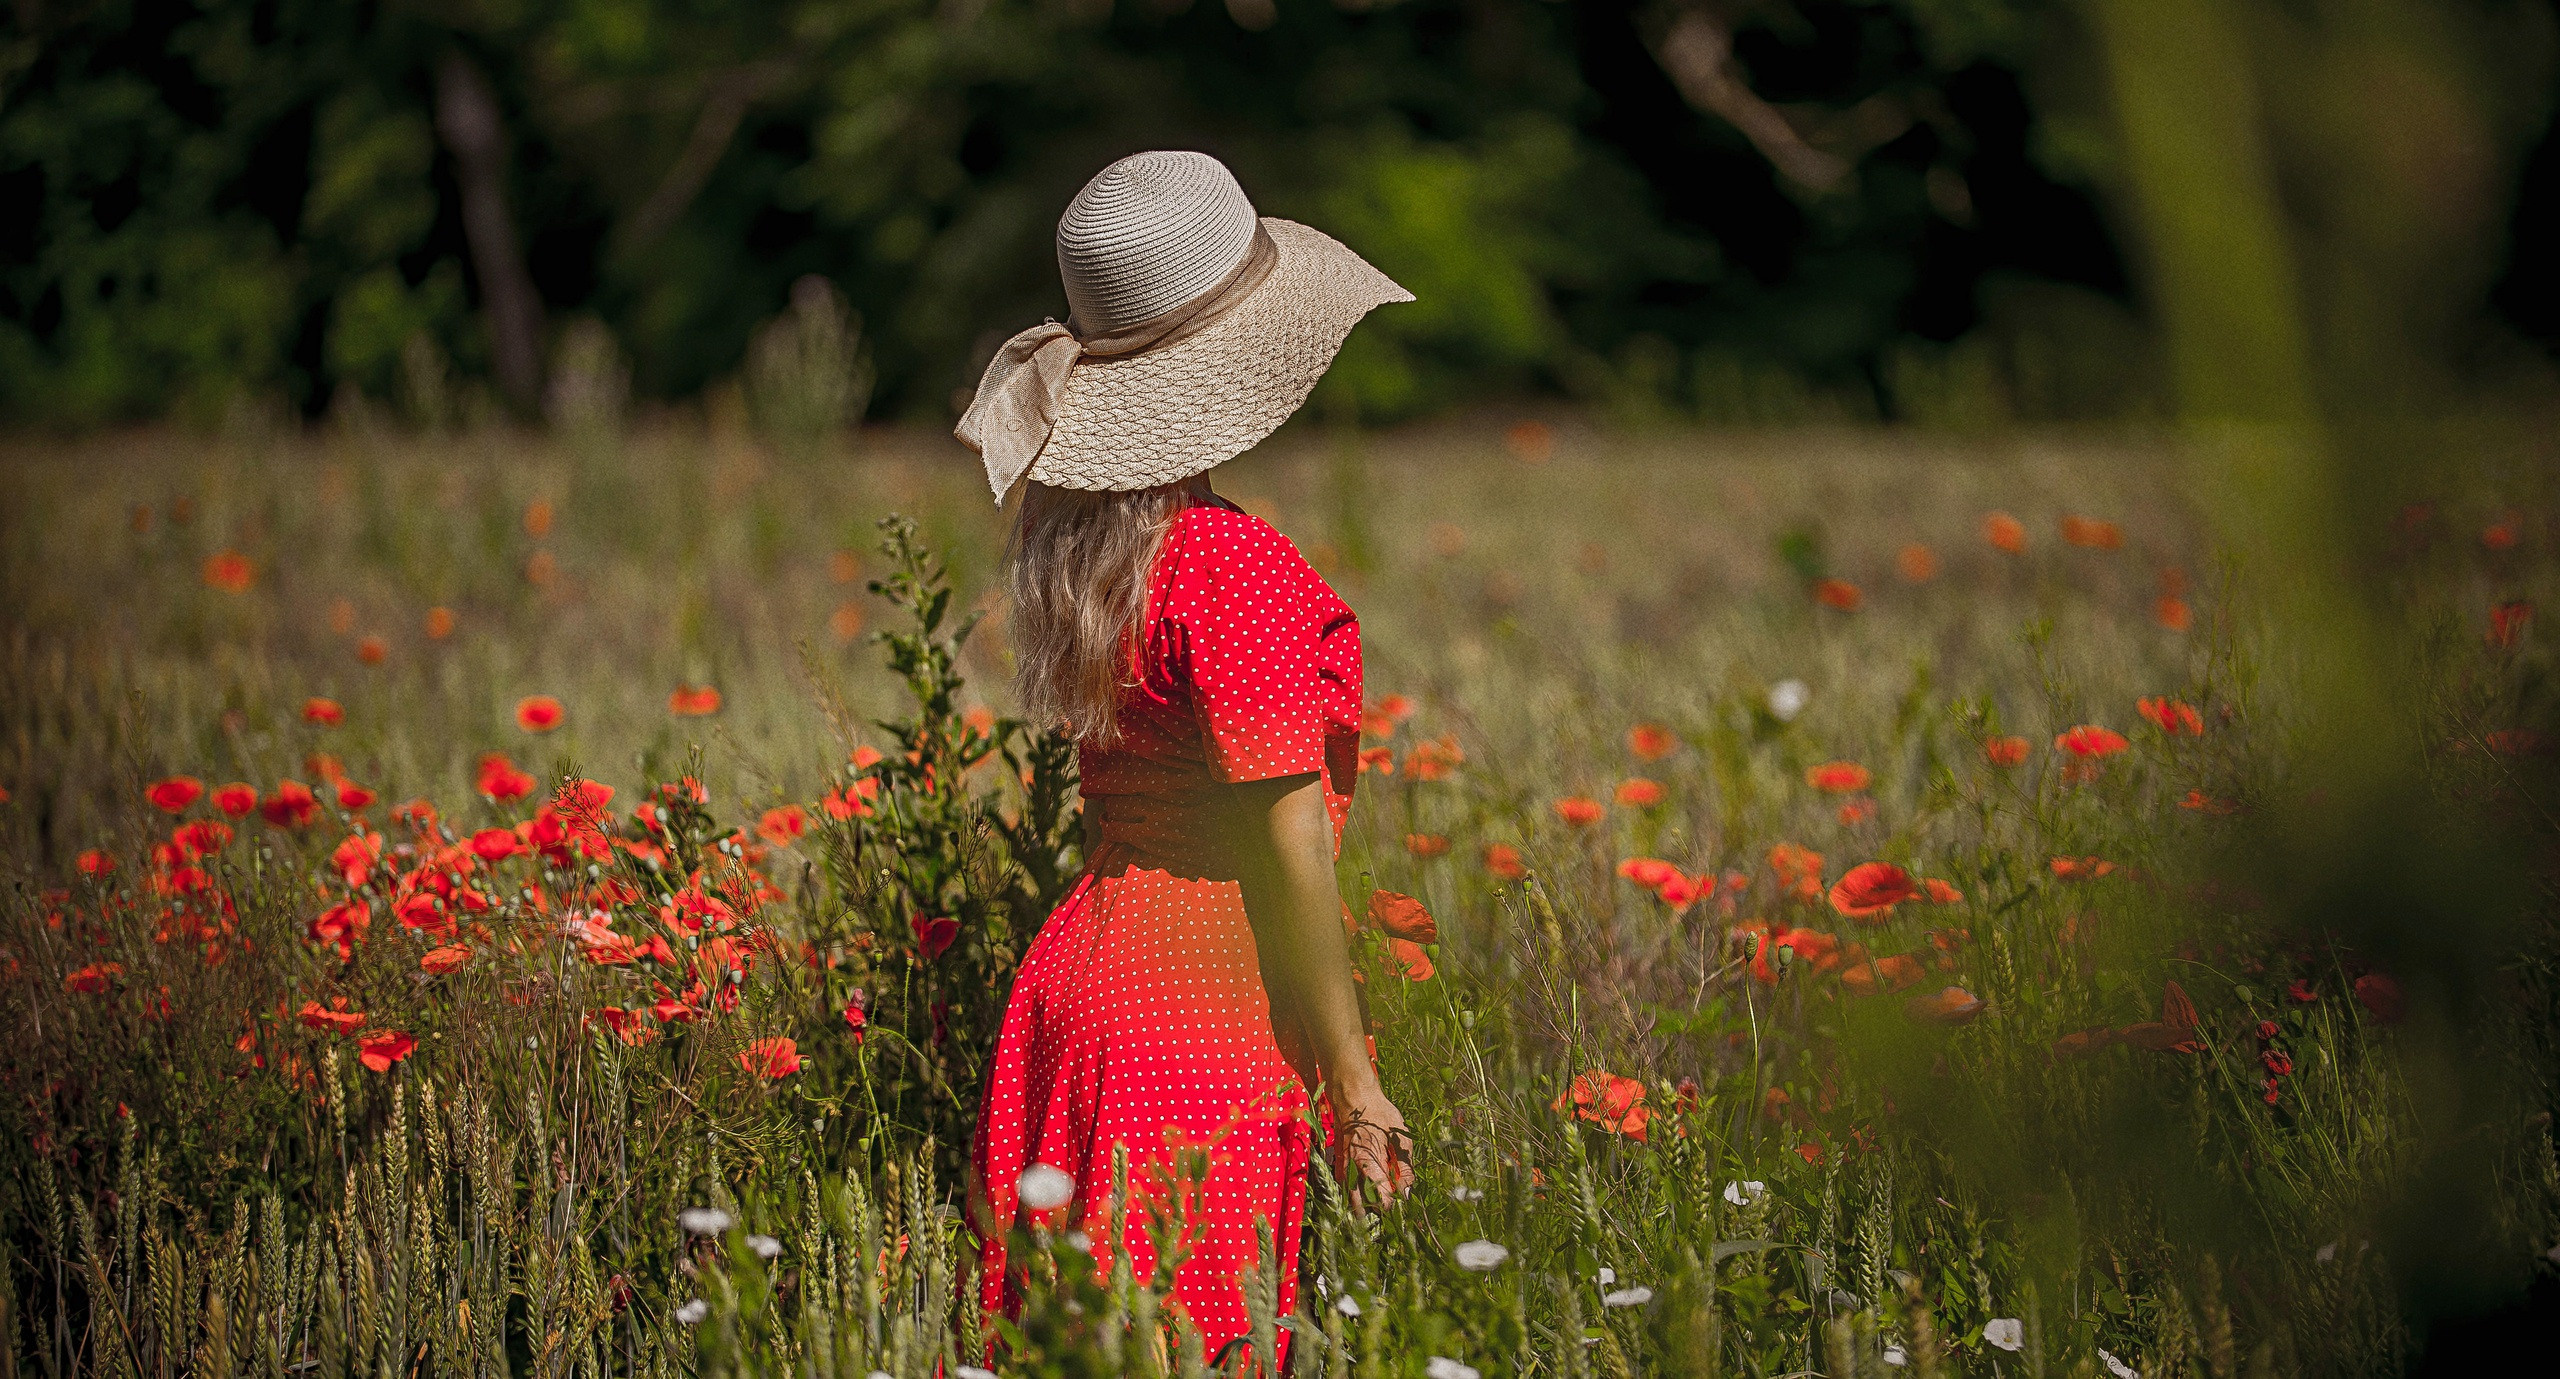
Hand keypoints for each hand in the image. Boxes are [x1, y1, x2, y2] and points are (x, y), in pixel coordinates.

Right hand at [1329, 1082, 1413, 1208]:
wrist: (1354, 1097)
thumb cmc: (1380, 1115)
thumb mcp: (1400, 1138)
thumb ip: (1404, 1168)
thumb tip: (1406, 1193)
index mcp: (1369, 1165)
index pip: (1380, 1200)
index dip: (1392, 1204)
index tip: (1400, 1201)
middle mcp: (1352, 1171)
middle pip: (1361, 1206)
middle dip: (1374, 1212)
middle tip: (1387, 1210)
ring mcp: (1342, 1168)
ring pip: (1350, 1198)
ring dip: (1362, 1205)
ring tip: (1376, 1206)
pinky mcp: (1339, 1164)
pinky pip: (1345, 1186)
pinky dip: (1354, 1193)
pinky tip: (1364, 1191)